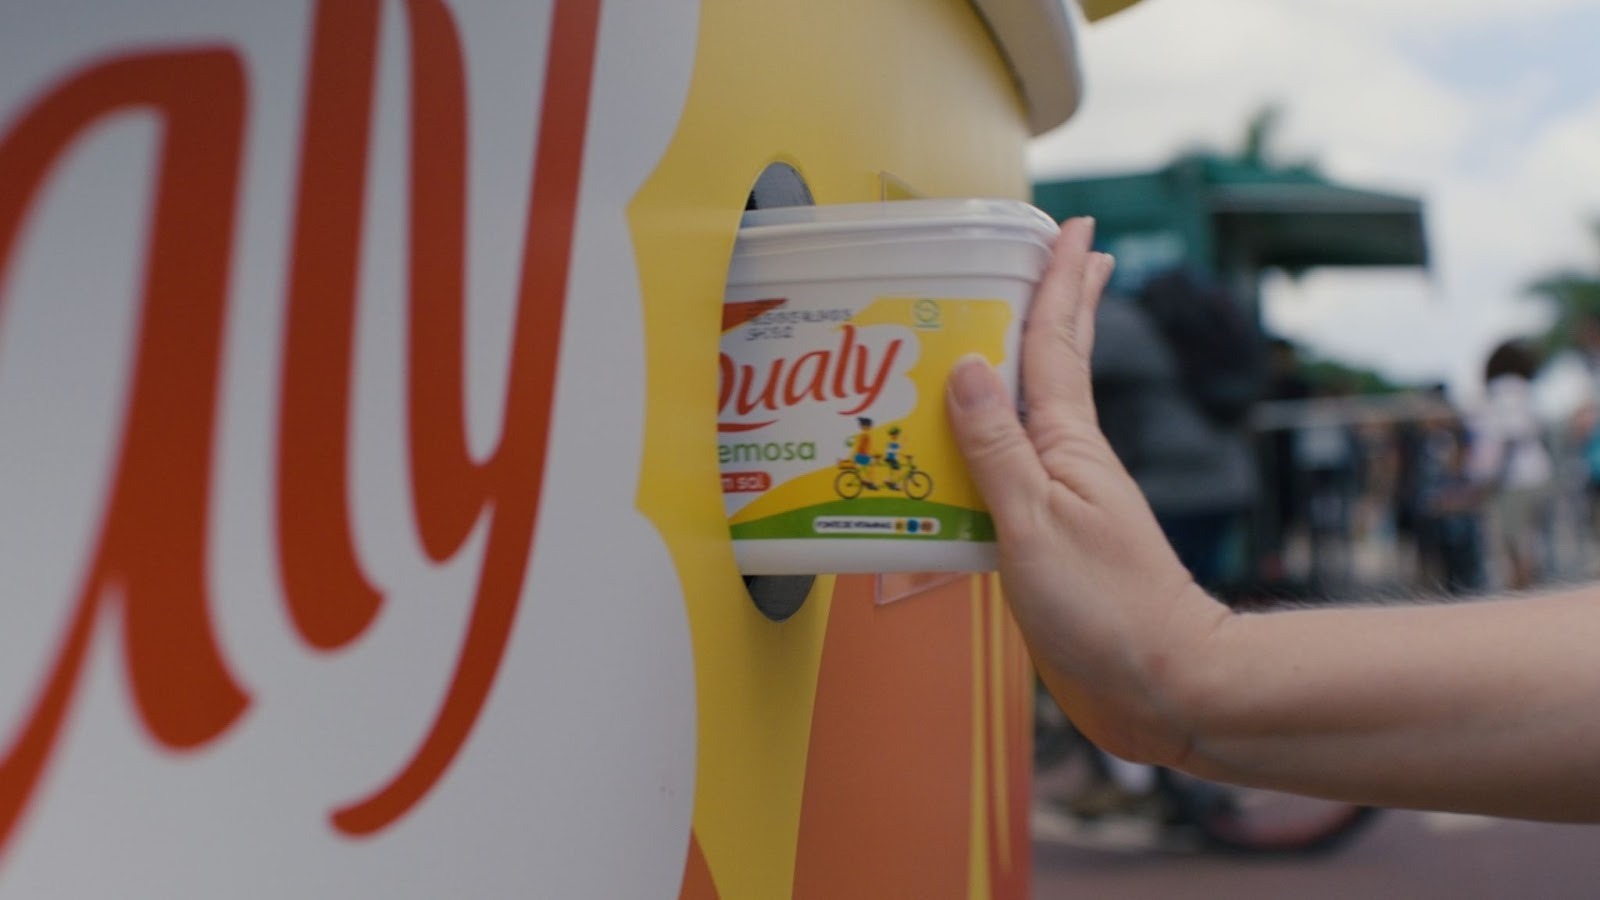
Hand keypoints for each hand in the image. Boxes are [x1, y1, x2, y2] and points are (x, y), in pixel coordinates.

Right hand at [944, 217, 1229, 766]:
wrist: (1162, 686)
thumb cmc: (1105, 609)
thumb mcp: (1034, 523)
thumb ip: (996, 447)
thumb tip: (966, 363)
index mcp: (1069, 444)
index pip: (1057, 343)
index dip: (1059, 282)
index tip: (1070, 225)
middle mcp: (1070, 460)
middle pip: (1062, 364)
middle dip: (1063, 304)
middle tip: (1063, 251)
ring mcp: (1066, 499)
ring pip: (1036, 413)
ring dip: (1027, 364)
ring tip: (1009, 329)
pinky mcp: (1052, 541)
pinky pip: (1014, 467)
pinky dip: (995, 438)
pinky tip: (979, 444)